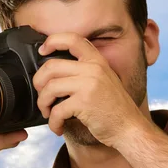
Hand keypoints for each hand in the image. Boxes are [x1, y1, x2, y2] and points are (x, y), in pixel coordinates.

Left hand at [32, 32, 146, 147]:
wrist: (129, 128)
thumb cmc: (112, 109)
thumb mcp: (103, 81)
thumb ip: (84, 72)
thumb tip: (52, 73)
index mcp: (97, 61)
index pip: (72, 39)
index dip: (52, 41)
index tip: (42, 50)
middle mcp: (93, 69)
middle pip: (51, 66)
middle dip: (38, 83)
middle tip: (42, 96)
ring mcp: (89, 84)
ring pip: (50, 88)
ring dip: (43, 104)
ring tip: (48, 113)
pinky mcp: (84, 102)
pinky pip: (56, 110)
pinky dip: (53, 122)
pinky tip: (57, 127)